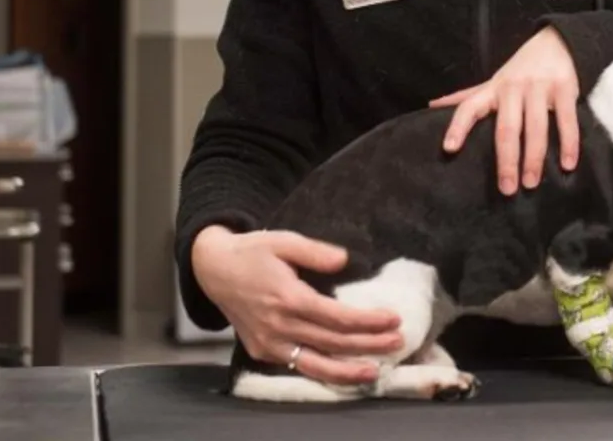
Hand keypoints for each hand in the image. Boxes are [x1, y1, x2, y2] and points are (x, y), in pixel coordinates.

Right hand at [191, 227, 404, 383]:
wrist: (214, 270)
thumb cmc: (253, 252)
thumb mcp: (284, 240)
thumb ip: (315, 251)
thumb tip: (344, 259)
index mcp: (287, 298)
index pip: (336, 317)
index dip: (367, 321)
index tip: (392, 318)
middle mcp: (279, 326)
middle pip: (332, 342)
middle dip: (368, 344)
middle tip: (398, 341)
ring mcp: (269, 343)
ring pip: (315, 365)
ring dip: (348, 370)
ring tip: (376, 371)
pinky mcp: (262, 352)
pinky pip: (297, 366)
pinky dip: (322, 373)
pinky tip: (343, 371)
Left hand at [432, 27, 579, 194]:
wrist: (557, 43)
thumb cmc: (519, 71)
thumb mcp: (492, 82)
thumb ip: (466, 96)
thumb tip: (431, 106)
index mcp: (493, 89)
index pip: (469, 107)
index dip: (457, 126)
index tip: (449, 149)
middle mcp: (513, 88)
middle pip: (506, 128)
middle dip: (506, 160)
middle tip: (506, 189)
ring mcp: (539, 88)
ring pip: (535, 127)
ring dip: (534, 157)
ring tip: (531, 183)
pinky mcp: (564, 89)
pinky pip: (566, 120)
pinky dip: (569, 143)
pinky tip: (568, 165)